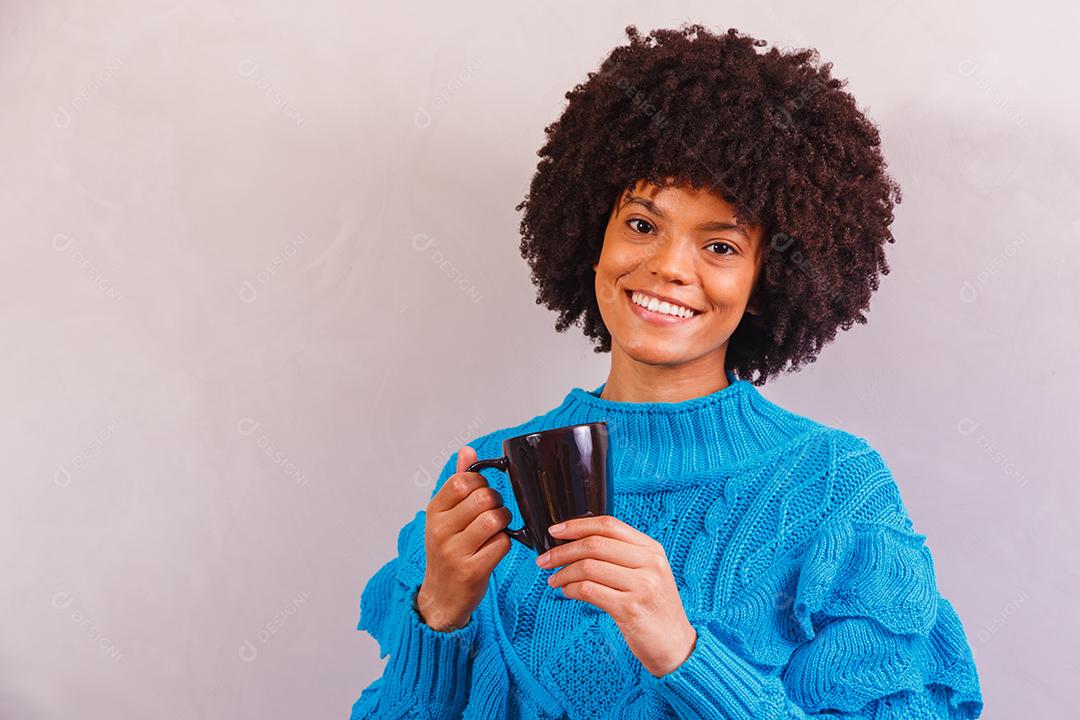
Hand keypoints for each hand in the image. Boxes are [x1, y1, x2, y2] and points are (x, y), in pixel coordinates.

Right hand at [417, 446, 512, 631]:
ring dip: (504, 521)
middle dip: (497, 502)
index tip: (481, 493)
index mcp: (434, 512)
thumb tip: (467, 450)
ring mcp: (454, 552)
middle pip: (483, 498)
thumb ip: (457, 482)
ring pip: (494, 519)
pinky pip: (502, 544)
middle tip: (493, 512)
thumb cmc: (448, 551)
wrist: (441, 597)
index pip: (462, 481)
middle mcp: (440, 530)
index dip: (480, 483)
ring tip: (497, 528)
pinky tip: (495, 548)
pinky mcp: (472, 571)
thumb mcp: (445, 516)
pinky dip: (505, 543)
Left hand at [536, 515, 697, 676]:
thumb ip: (622, 557)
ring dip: (564, 573)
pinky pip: (589, 591)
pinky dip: (571, 590)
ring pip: (588, 567)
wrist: (677, 646)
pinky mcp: (630, 608)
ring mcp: (642, 585)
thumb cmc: (655, 610)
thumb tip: (577, 546)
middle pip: (594, 544)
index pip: (609, 525)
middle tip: (545, 560)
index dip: (577, 525)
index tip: (555, 531)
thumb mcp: (648, 574)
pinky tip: (567, 593)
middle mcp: (649, 563)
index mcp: (652, 549)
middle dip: (562, 551)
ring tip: (554, 580)